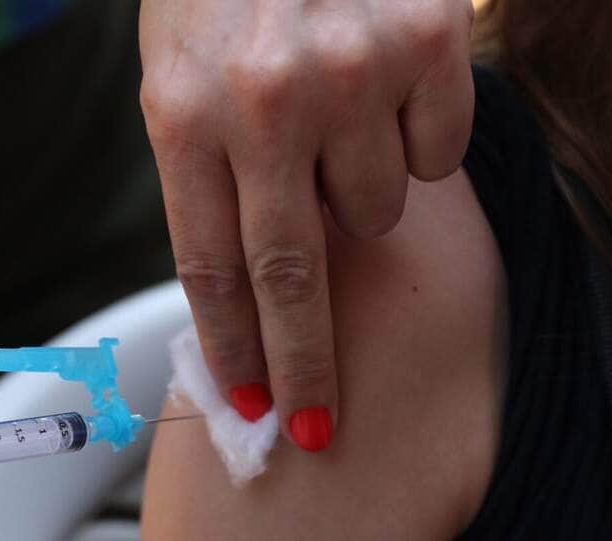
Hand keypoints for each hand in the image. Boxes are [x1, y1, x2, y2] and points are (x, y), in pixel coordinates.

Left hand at [140, 0, 473, 449]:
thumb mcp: (177, 84)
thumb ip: (209, 182)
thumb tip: (252, 293)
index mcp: (186, 117)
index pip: (212, 270)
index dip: (235, 349)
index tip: (253, 403)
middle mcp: (267, 104)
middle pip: (293, 279)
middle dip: (307, 365)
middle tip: (319, 426)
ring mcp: (350, 74)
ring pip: (376, 211)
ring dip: (356, 199)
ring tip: (331, 133)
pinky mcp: (424, 43)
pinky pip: (434, 154)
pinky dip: (411, 146)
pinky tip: (378, 98)